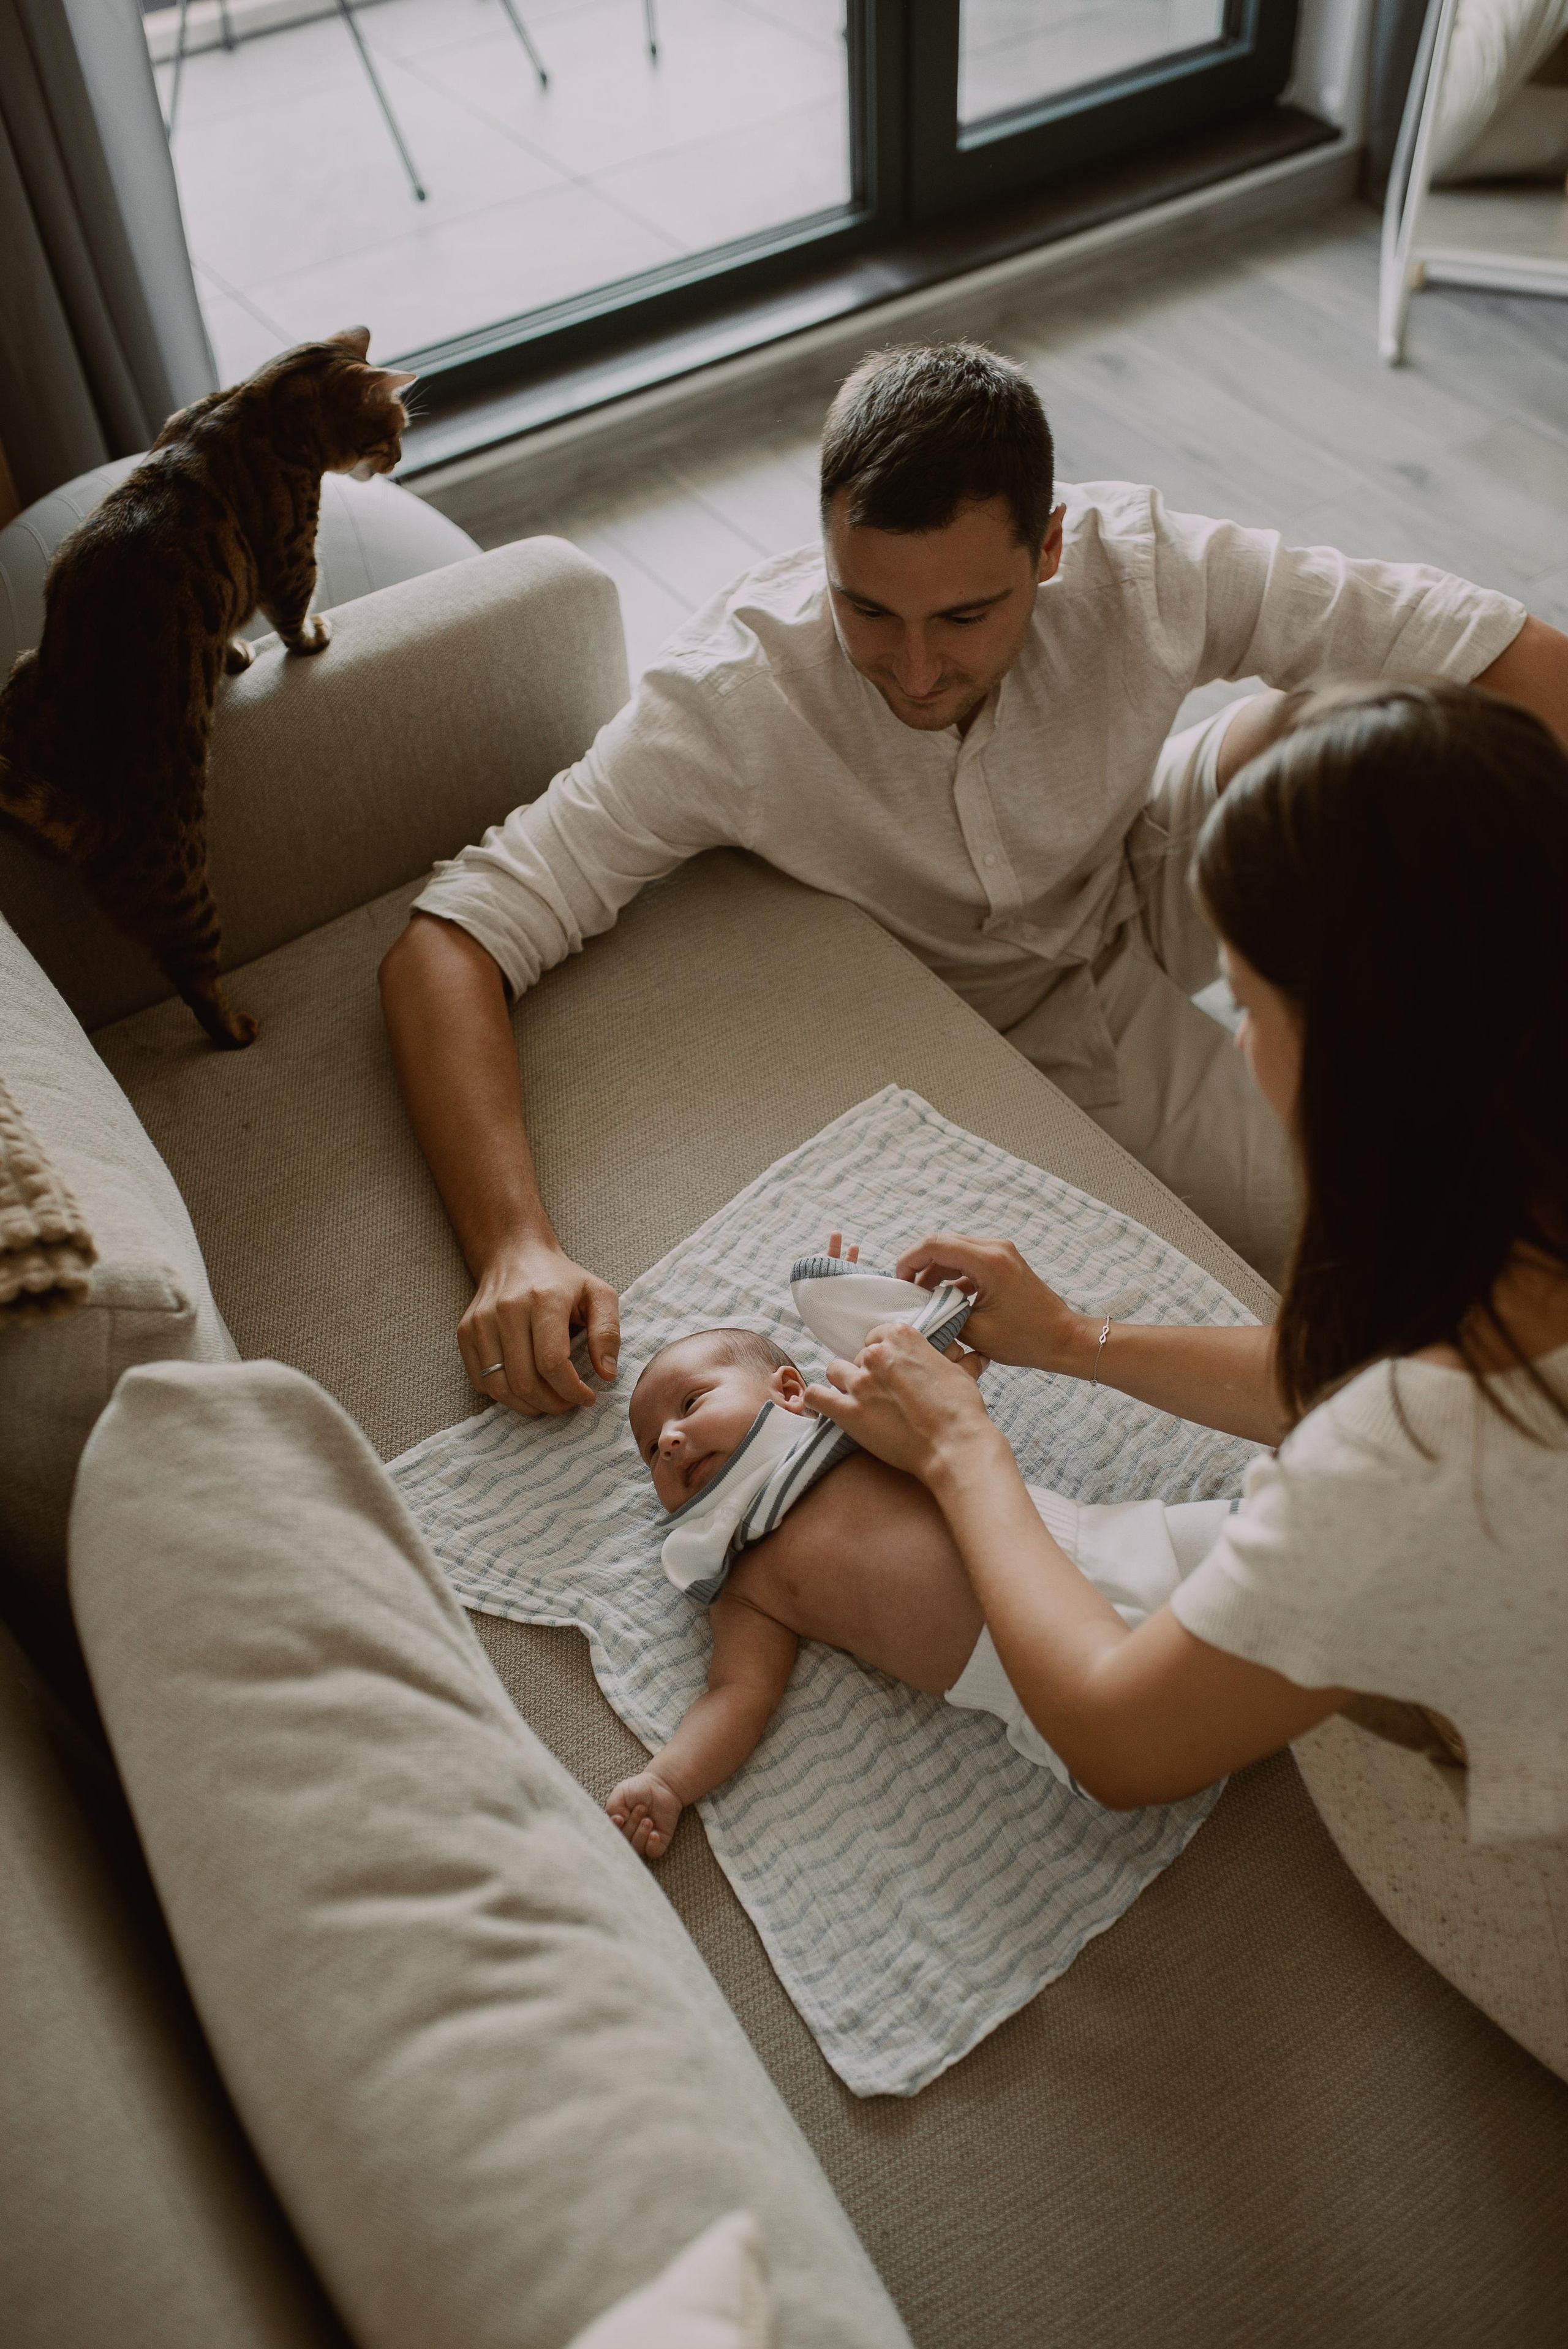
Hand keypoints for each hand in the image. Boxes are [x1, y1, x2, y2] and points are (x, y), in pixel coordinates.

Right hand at [458, 1236, 619, 1416]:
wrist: (516, 1255)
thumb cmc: (562, 1280)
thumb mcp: (599, 1295)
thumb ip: (608, 1332)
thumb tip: (607, 1375)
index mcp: (544, 1299)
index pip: (552, 1363)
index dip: (571, 1391)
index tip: (587, 1397)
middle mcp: (507, 1309)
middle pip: (525, 1381)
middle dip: (552, 1403)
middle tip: (568, 1403)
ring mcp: (481, 1321)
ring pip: (500, 1387)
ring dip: (527, 1406)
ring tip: (548, 1401)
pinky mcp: (465, 1331)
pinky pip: (480, 1380)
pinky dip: (503, 1396)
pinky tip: (524, 1389)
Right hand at [606, 1768, 682, 1859]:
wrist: (663, 1785)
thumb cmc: (639, 1789)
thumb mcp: (620, 1793)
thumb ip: (613, 1807)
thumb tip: (618, 1821)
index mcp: (618, 1825)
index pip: (611, 1836)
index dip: (614, 1831)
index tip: (620, 1819)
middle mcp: (629, 1834)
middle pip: (624, 1841)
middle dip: (632, 1825)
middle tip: (641, 1808)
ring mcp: (644, 1839)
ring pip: (637, 1848)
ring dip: (641, 1833)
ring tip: (648, 1819)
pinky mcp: (659, 1842)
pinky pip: (653, 1852)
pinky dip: (652, 1845)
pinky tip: (654, 1834)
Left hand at [804, 1320, 993, 1484]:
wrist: (954, 1446)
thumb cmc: (961, 1410)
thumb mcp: (962, 1375)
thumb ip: (961, 1361)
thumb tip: (978, 1357)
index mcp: (901, 1337)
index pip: (876, 1336)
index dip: (883, 1355)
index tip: (890, 1371)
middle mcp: (876, 1355)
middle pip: (857, 1356)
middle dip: (867, 1373)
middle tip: (882, 1395)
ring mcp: (860, 1383)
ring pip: (834, 1371)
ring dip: (843, 1384)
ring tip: (856, 1400)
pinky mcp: (848, 1412)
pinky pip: (815, 1397)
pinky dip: (816, 1401)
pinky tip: (823, 1407)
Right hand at [895, 1233, 1090, 1376]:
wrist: (1064, 1340)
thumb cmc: (1026, 1339)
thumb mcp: (976, 1332)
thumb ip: (942, 1315)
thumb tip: (918, 1310)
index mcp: (988, 1261)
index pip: (935, 1245)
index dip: (909, 1260)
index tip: (898, 1282)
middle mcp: (995, 1248)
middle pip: (943, 1243)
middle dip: (919, 1264)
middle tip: (906, 1290)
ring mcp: (1001, 1253)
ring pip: (955, 1250)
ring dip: (936, 1270)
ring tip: (922, 1297)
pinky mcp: (1004, 1262)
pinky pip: (969, 1260)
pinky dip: (953, 1275)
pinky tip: (945, 1299)